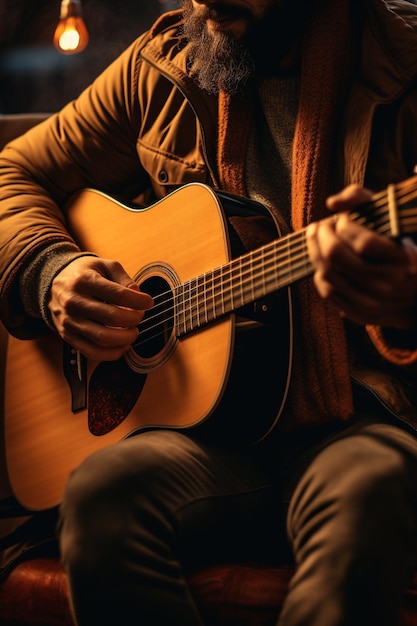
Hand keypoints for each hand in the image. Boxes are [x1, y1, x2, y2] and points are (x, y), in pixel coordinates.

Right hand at [48, 256, 153, 359]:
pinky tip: (123, 345)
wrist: (52, 284)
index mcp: (84, 280)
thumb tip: (138, 296)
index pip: (119, 295)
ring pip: (103, 338)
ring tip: (133, 331)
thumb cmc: (83, 274)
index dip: (139, 301)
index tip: (148, 302)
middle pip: (113, 317)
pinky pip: (92, 352)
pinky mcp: (67, 336)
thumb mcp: (103, 265)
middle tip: (140, 316)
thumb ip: (123, 278)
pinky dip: (113, 353)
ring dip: (126, 338)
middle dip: (134, 319)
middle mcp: (73, 302)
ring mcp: (69, 321)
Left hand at [306, 184, 416, 328]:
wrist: (416, 295)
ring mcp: (373, 301)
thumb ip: (362, 199)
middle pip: (336, 257)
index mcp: (402, 258)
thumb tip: (332, 203)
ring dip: (316, 252)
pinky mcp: (360, 314)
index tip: (341, 218)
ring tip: (319, 241)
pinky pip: (328, 292)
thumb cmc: (398, 247)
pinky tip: (324, 263)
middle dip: (321, 236)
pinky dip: (320, 274)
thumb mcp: (390, 218)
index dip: (344, 225)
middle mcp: (388, 283)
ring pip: (327, 274)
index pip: (363, 241)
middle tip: (320, 227)